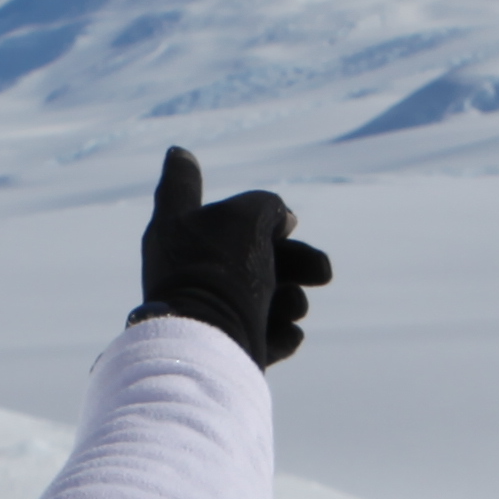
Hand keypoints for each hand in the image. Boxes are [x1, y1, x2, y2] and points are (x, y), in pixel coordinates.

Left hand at [129, 147, 331, 369]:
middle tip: (321, 271)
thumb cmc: (223, 272)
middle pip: (251, 247)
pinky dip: (281, 330)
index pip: (180, 186)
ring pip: (265, 291)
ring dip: (292, 297)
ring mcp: (206, 306)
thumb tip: (280, 224)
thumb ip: (268, 206)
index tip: (180, 154)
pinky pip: (264, 330)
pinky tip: (285, 333)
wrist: (210, 344)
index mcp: (178, 227)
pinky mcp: (225, 344)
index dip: (185, 169)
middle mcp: (187, 264)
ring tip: (293, 307)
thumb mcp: (249, 216)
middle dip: (295, 257)